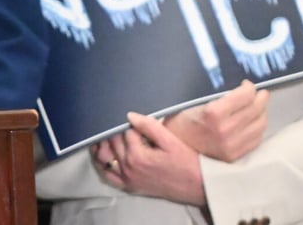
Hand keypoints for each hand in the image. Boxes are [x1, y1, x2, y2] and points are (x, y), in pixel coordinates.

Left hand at [91, 112, 206, 205]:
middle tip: (117, 120)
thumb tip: (130, 115)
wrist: (199, 186)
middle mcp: (128, 167)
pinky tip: (104, 155)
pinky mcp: (131, 186)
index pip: (123, 131)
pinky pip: (109, 176)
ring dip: (104, 145)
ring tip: (107, 134)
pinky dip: (104, 165)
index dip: (128, 122)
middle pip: (113, 142)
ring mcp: (128, 179)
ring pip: (105, 158)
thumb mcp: (171, 141)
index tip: (130, 116)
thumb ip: (149, 127)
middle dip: (115, 130)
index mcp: (137, 155)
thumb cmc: (187, 162)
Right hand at [165, 79, 268, 161]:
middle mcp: (225, 131)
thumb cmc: (179, 125)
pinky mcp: (234, 157)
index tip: (247, 85)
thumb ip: (216, 98)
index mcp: (213, 114)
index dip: (249, 88)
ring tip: (257, 107)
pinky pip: (256, 140)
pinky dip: (258, 129)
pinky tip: (253, 123)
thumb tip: (237, 89)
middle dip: (260, 98)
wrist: (172, 151)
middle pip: (256, 109)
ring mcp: (232, 146)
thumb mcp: (191, 104)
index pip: (245, 96)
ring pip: (260, 125)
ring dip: (261, 113)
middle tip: (259, 93)